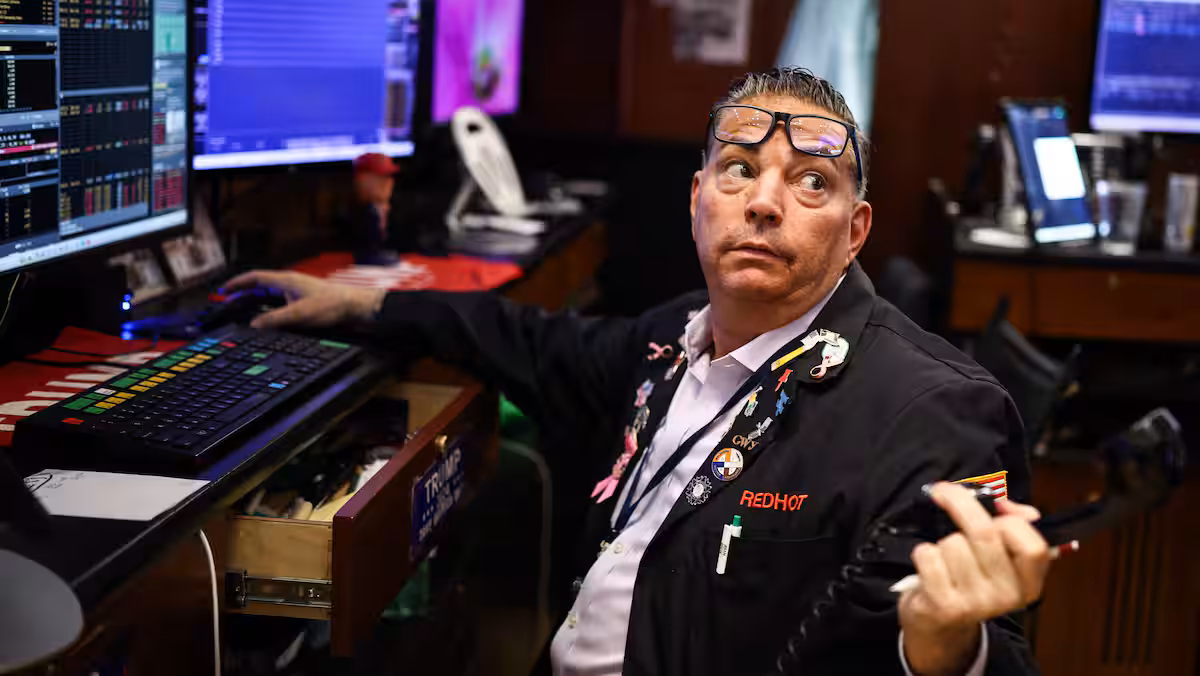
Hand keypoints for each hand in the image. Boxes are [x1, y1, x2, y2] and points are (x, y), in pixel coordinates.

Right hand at [221, 270, 385, 329]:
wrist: (356, 307)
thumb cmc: (333, 305)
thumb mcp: (300, 315)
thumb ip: (275, 320)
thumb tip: (254, 326)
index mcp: (287, 281)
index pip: (255, 277)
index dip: (238, 283)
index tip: (224, 289)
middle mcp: (290, 283)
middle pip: (260, 285)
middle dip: (243, 292)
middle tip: (228, 301)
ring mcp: (297, 291)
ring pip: (270, 294)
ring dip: (256, 301)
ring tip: (243, 310)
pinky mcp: (304, 300)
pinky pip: (280, 302)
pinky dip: (269, 308)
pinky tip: (268, 318)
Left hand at [898, 482, 1049, 674]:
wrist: (940, 622)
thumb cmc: (969, 576)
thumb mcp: (998, 556)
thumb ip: (1012, 524)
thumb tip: (1014, 507)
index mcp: (1028, 583)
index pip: (1034, 546)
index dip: (1011, 520)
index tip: (993, 505)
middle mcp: (1007, 596)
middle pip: (984, 533)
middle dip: (958, 504)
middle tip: (942, 492)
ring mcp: (976, 603)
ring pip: (953, 543)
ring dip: (942, 541)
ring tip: (945, 557)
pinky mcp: (945, 605)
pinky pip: (929, 556)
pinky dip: (923, 554)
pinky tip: (929, 568)